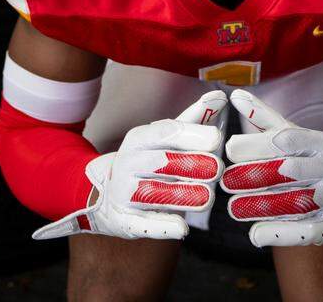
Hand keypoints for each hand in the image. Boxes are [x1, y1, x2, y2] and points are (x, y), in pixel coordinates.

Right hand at [32, 90, 227, 240]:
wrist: (103, 195)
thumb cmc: (146, 162)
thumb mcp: (163, 139)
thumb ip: (192, 121)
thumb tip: (219, 96)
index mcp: (138, 139)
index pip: (165, 133)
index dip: (191, 134)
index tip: (216, 138)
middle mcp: (127, 163)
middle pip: (160, 161)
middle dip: (190, 164)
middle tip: (217, 168)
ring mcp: (123, 193)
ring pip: (153, 193)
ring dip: (182, 195)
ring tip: (207, 197)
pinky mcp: (124, 221)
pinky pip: (143, 224)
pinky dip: (163, 226)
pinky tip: (182, 227)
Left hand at [221, 89, 322, 246]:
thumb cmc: (314, 160)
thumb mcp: (295, 136)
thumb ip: (265, 118)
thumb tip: (235, 95)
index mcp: (320, 142)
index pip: (286, 140)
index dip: (256, 144)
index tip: (230, 149)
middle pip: (288, 171)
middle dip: (254, 176)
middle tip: (226, 182)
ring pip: (295, 202)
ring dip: (260, 206)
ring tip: (234, 208)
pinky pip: (305, 231)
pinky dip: (278, 234)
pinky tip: (254, 234)